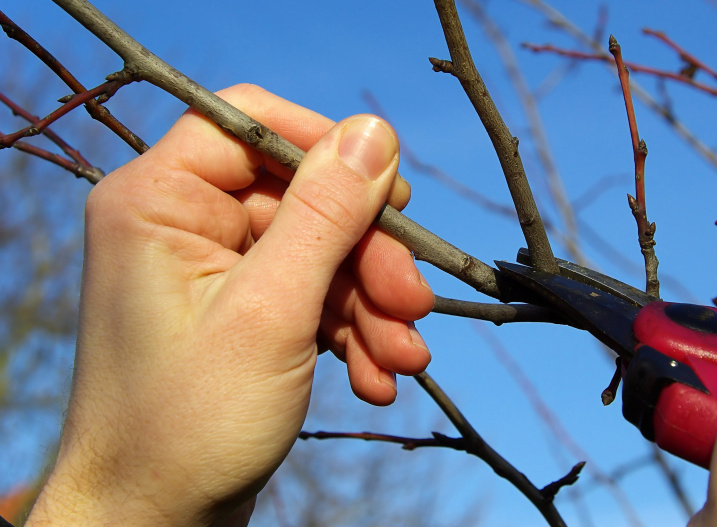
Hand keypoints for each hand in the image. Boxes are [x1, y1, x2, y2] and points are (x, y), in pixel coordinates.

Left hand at [26, 84, 433, 525]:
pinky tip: (375, 378)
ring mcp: (214, 273)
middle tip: (414, 305)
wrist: (152, 521)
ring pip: (318, 255)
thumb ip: (325, 215)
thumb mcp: (270, 310)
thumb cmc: (187, 423)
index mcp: (160, 201)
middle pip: (303, 201)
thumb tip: (375, 133)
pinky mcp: (241, 316)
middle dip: (367, 259)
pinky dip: (350, 333)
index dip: (328, 149)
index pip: (253, 125)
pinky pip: (311, 299)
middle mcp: (183, 226)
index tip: (393, 194)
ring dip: (370, 306)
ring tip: (401, 358)